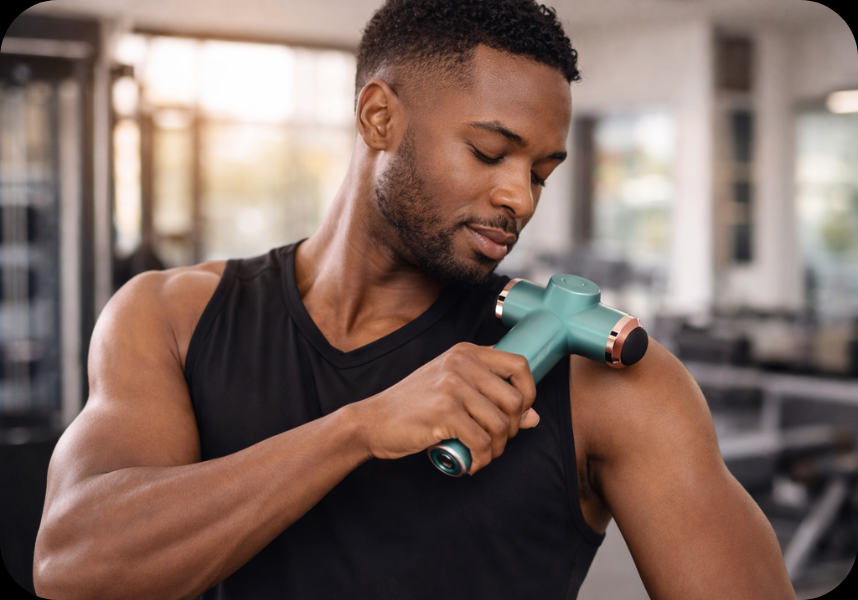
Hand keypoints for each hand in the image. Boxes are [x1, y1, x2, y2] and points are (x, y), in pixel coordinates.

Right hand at [353, 342, 538, 473]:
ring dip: (497, 449)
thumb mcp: (451, 388)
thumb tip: (533, 417)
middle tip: (496, 441)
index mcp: (465, 352)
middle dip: (512, 429)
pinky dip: (482, 459)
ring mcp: (452, 386)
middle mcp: (461, 363)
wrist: (372, 420)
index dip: (529, 393)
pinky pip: (482, 442)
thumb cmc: (413, 405)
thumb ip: (489, 395)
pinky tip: (472, 463)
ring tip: (483, 454)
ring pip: (500, 425)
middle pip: (515, 400)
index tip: (520, 413)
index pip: (519, 365)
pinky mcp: (444, 412)